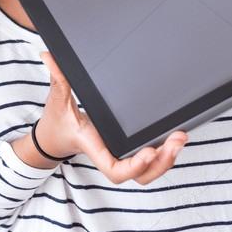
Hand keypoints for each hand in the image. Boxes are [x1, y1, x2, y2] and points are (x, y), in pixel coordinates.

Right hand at [32, 51, 187, 184]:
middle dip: (162, 162)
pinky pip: (149, 160)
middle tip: (177, 140)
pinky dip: (164, 153)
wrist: (54, 137)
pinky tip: (175, 138)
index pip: (116, 170)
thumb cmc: (57, 124)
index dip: (135, 166)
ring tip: (181, 138)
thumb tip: (50, 56)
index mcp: (95, 148)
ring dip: (168, 159)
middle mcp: (111, 155)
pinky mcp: (127, 149)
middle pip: (141, 175)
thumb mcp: (56, 100)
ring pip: (148, 171)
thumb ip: (57, 79)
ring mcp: (120, 154)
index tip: (149, 151)